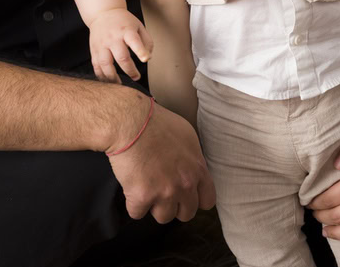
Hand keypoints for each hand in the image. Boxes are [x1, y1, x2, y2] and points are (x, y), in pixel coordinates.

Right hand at [89, 9, 152, 82]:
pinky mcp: (94, 50)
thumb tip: (148, 58)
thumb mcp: (138, 26)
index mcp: (126, 30)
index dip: (140, 50)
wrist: (103, 13)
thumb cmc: (124, 22)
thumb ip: (146, 41)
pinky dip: (101, 76)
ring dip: (113, 77)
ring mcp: (101, 44)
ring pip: (105, 64)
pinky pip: (96, 66)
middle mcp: (113, 38)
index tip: (145, 59)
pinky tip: (108, 82)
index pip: (133, 40)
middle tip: (136, 77)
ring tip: (120, 85)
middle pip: (121, 56)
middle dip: (129, 70)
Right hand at [108, 98, 215, 222]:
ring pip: (163, 217)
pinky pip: (137, 213)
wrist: (132, 122)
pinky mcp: (142, 197)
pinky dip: (133, 204)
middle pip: (186, 213)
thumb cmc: (157, 123)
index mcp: (197, 169)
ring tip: (146, 187)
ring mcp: (164, 192)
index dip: (195, 200)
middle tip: (162, 191)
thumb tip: (192, 168)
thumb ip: (193, 158)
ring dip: (154, 206)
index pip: (207, 201)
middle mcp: (185, 184)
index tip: (185, 195)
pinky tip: (131, 186)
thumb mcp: (187, 136)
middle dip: (175, 205)